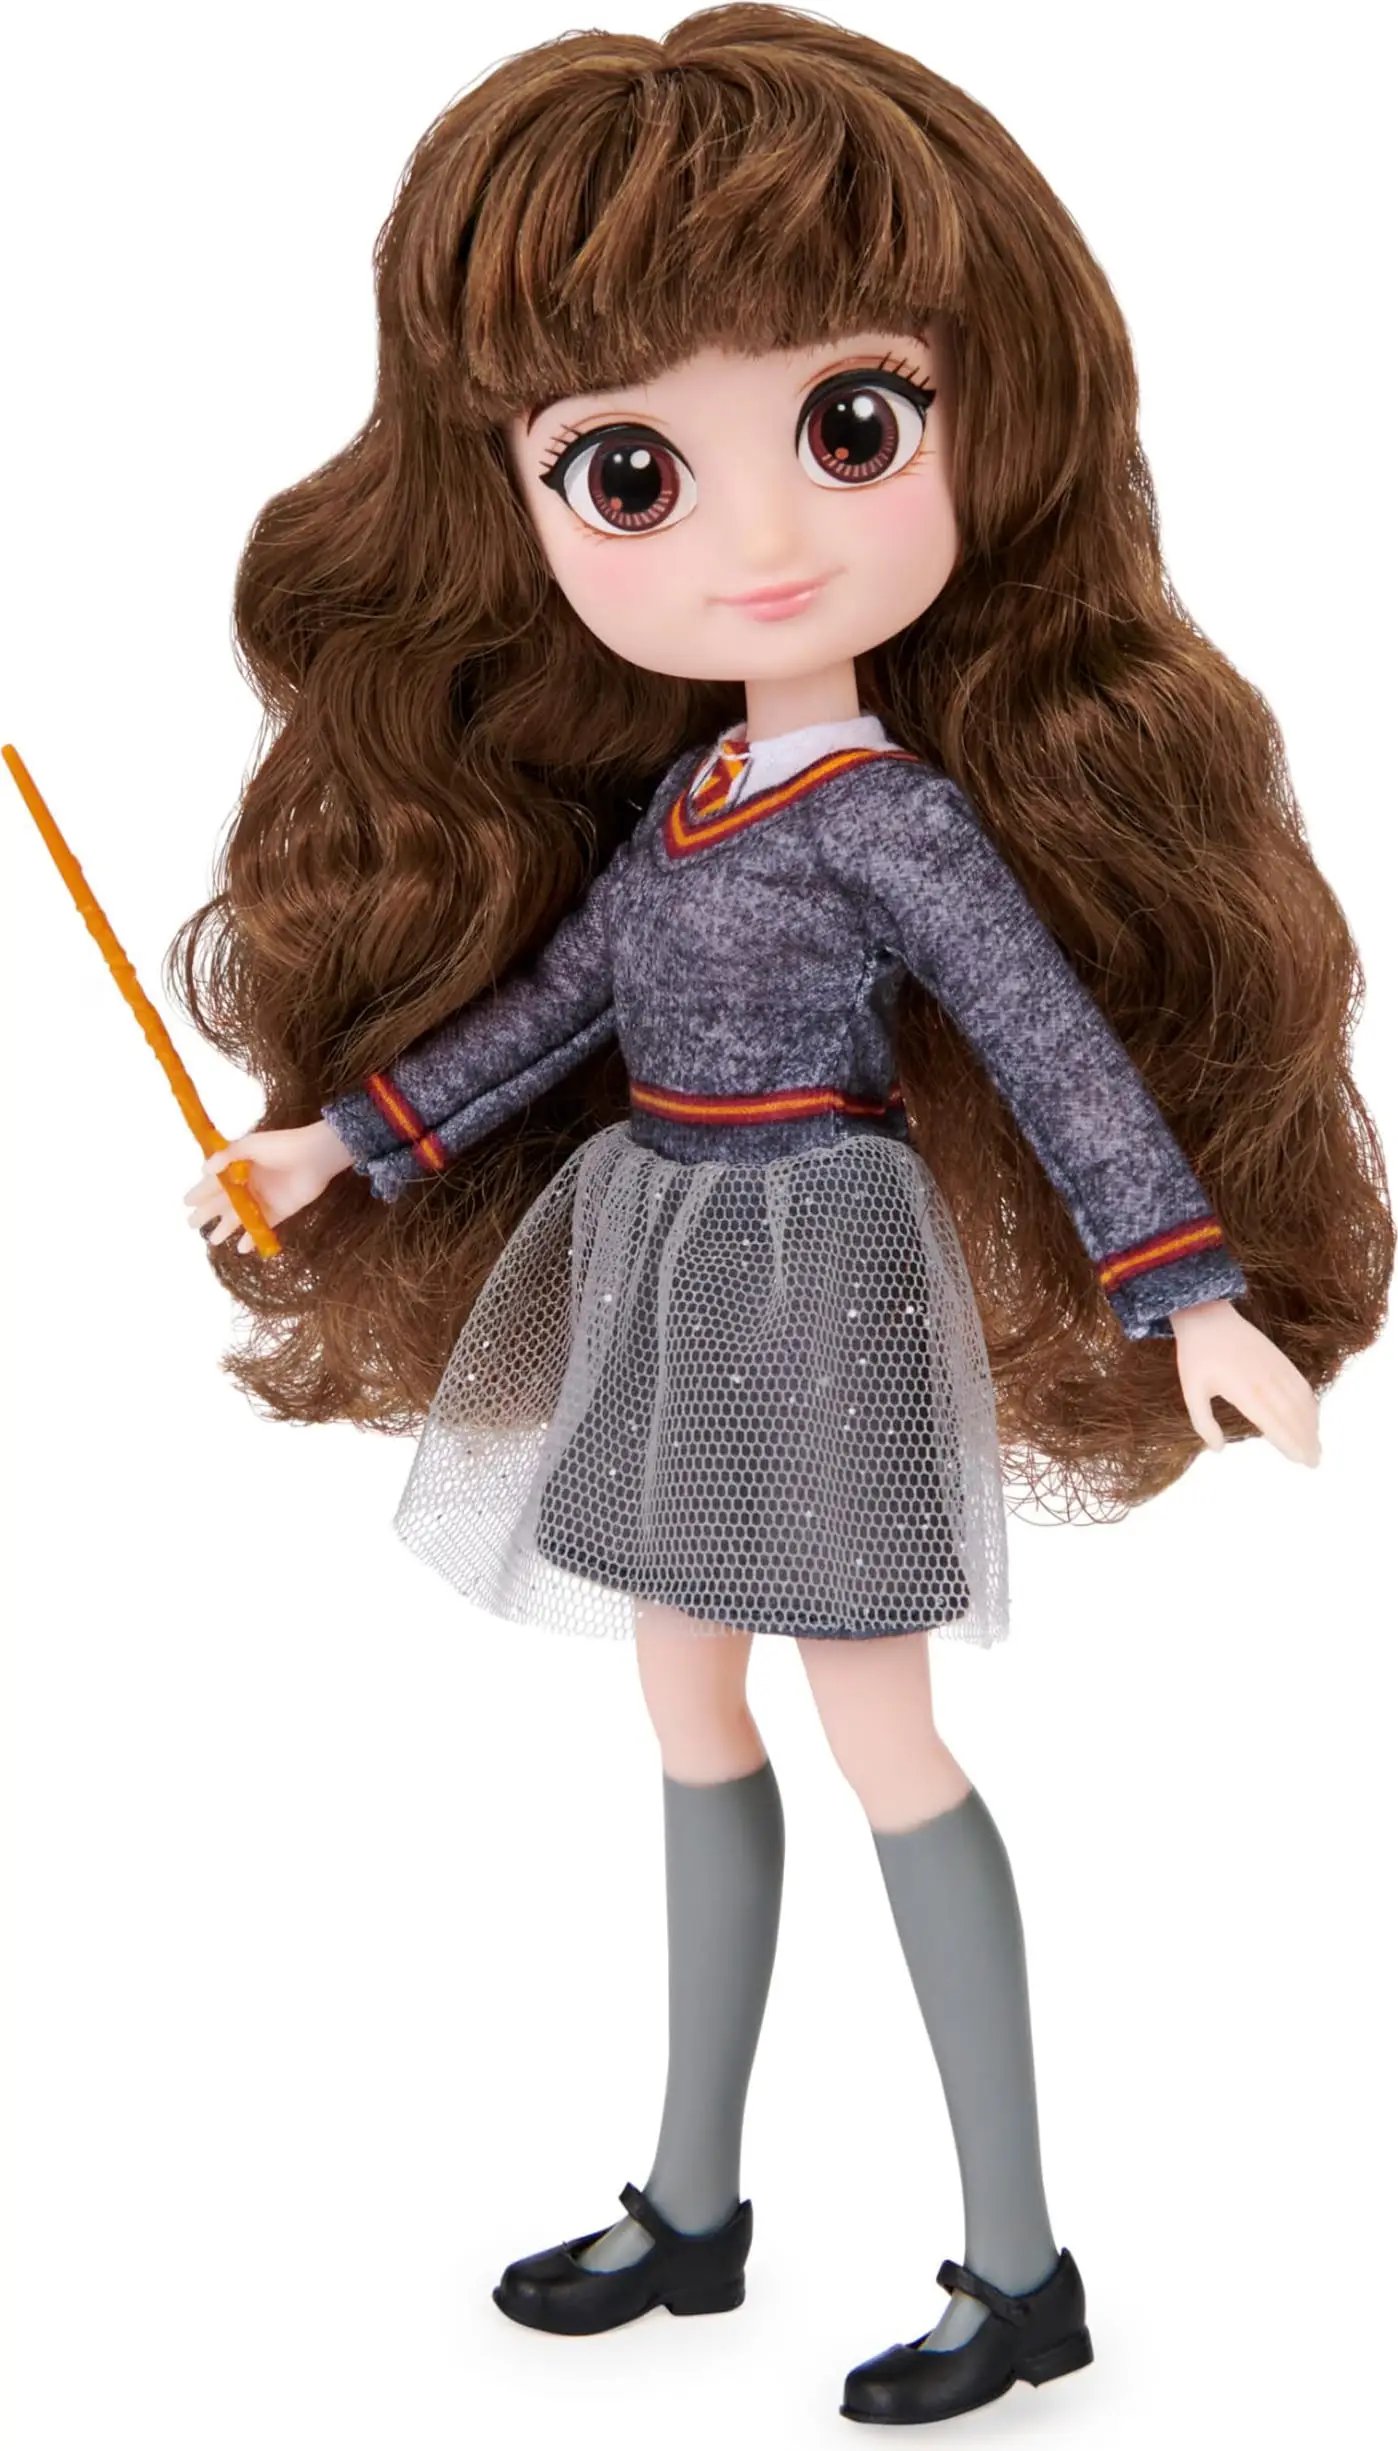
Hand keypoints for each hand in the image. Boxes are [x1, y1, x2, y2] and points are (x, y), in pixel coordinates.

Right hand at [183, 1119, 354, 1253]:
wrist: (316, 1155)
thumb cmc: (283, 1146)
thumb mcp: (252, 1145)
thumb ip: (228, 1155)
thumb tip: (204, 1169)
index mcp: (240, 1166)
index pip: (216, 1181)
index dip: (201, 1192)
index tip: (186, 1202)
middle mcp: (250, 1184)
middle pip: (224, 1201)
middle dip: (208, 1213)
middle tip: (192, 1224)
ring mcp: (264, 1198)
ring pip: (240, 1216)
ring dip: (227, 1228)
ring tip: (213, 1240)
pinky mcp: (280, 1210)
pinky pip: (262, 1226)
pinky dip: (252, 1237)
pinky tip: (241, 1247)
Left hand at [1170, 1298, 1319, 1466]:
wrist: (1208, 1315)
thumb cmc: (1196, 1356)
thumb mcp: (1191, 1392)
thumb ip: (1204, 1423)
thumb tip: (1218, 1450)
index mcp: (1243, 1391)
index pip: (1273, 1422)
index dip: (1288, 1442)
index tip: (1299, 1460)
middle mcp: (1265, 1380)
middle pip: (1292, 1415)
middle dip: (1305, 1440)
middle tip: (1314, 1463)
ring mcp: (1275, 1367)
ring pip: (1300, 1400)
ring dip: (1312, 1424)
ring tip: (1316, 1446)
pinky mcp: (1279, 1358)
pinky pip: (1300, 1383)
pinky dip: (1310, 1403)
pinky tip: (1313, 1416)